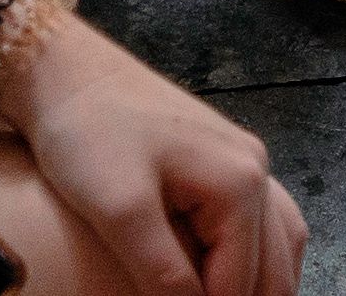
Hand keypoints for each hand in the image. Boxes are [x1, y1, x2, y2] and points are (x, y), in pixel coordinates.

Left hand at [8, 17, 307, 295]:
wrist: (66, 71)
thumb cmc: (87, 133)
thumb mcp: (120, 211)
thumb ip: (165, 275)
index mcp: (240, 184)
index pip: (241, 286)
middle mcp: (257, 170)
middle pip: (272, 270)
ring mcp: (246, 160)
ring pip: (279, 246)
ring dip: (259, 286)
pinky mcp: (225, 159)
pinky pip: (264, 221)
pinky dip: (257, 258)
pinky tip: (231, 276)